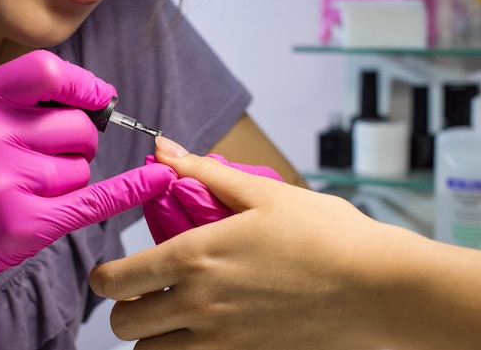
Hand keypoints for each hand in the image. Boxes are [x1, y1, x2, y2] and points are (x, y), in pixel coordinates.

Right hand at [0, 50, 174, 349]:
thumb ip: (26, 100)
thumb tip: (98, 96)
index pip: (48, 71)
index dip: (84, 84)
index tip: (99, 97)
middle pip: (77, 126)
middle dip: (78, 142)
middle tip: (47, 158)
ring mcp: (5, 181)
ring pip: (81, 167)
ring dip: (69, 178)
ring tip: (29, 188)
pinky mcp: (24, 222)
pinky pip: (96, 199)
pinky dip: (131, 189)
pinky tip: (156, 179)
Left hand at [90, 140, 406, 349]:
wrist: (376, 286)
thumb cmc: (323, 234)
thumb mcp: (260, 193)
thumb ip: (201, 172)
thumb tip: (163, 149)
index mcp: (196, 257)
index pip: (118, 280)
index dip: (103, 277)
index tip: (111, 272)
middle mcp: (200, 304)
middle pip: (125, 325)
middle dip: (122, 308)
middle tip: (141, 291)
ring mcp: (222, 339)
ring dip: (150, 335)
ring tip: (169, 312)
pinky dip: (182, 349)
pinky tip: (202, 328)